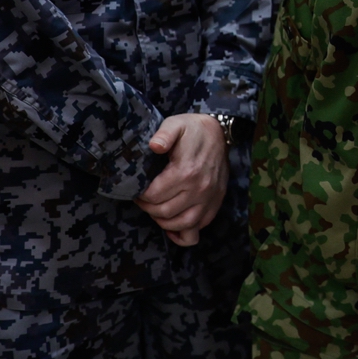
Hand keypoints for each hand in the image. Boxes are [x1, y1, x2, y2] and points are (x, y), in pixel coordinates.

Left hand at [135, 113, 228, 246]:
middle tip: (143, 199)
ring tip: (156, 210)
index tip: (137, 189)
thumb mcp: (176, 124)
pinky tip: (173, 227)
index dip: (140, 195)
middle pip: (164, 212)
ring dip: (164, 222)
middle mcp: (199, 189)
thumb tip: (154, 146)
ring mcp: (209, 199)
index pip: (154, 196)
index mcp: (186, 171)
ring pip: (181, 224)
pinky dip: (183, 233)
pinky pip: (198, 229)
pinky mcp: (215, 204)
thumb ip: (163, 134)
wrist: (220, 133)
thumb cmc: (193, 130)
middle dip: (148, 208)